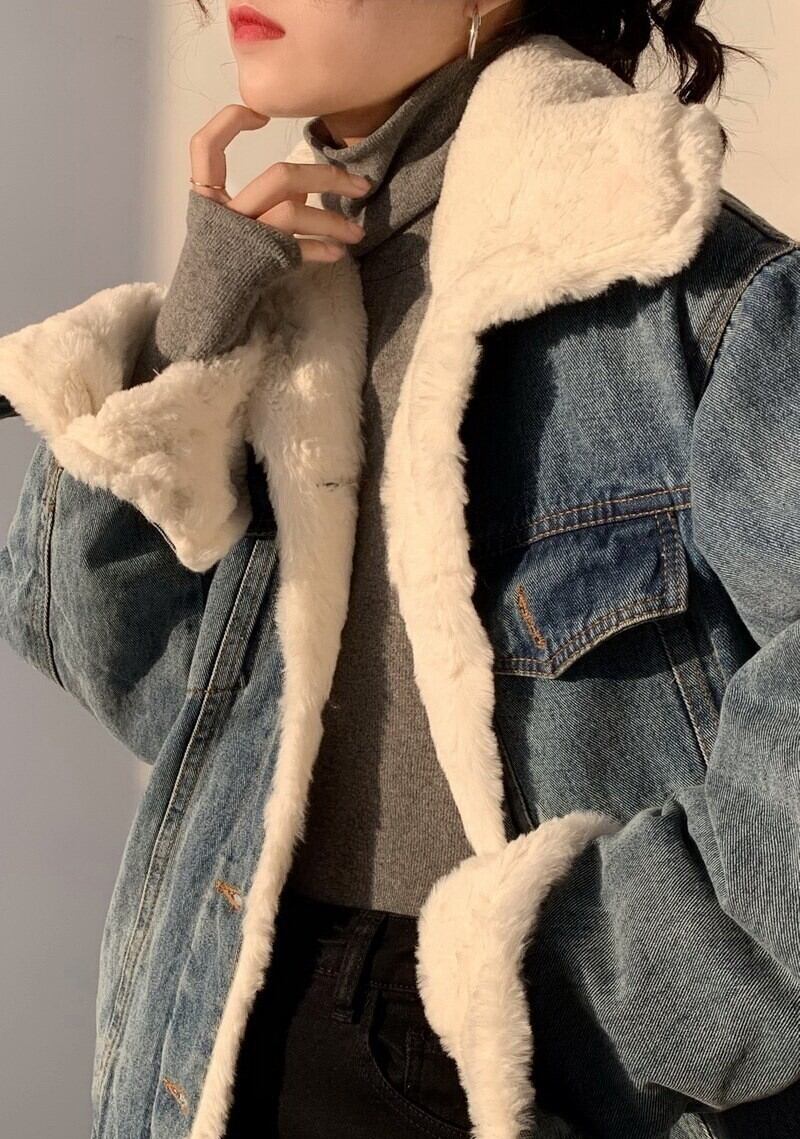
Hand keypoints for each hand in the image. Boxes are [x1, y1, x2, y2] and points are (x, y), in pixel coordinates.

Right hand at [189, 103, 369, 262]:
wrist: (207, 308)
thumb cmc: (226, 261)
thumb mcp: (238, 224)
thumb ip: (267, 201)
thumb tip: (305, 189)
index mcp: (208, 198)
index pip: (205, 147)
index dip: (228, 123)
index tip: (260, 115)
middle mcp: (224, 214)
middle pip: (279, 177)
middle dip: (327, 177)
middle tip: (362, 185)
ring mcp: (241, 238)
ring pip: (292, 212)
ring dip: (332, 221)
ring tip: (358, 233)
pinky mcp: (256, 262)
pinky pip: (294, 250)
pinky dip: (319, 249)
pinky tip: (337, 253)